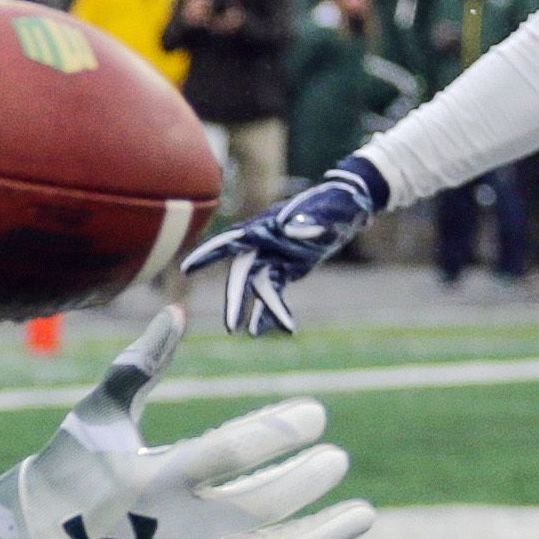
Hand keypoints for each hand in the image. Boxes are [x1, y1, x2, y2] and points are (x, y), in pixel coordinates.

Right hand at [0, 306, 372, 538]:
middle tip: (336, 459)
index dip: (284, 429)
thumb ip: (140, 365)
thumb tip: (178, 309)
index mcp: (151, 478)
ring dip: (326, 538)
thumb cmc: (64, 474)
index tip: (316, 414)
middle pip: (264, 506)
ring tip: (364, 514)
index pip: (236, 450)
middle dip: (309, 479)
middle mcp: (172, 533)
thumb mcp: (95, 416)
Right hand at [177, 155, 385, 336]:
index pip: (231, 242)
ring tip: (253, 336)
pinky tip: (266, 331)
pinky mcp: (287, 268)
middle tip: (230, 327)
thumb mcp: (325, 211)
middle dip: (235, 300)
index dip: (208, 255)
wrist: (351, 205)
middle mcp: (263, 244)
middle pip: (241, 275)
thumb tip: (292, 230)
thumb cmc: (335, 203)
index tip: (187, 269)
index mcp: (265, 227)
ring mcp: (274, 257)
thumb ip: (309, 220)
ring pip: (259, 288)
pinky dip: (271, 310)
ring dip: (258, 311)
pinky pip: (274, 292)